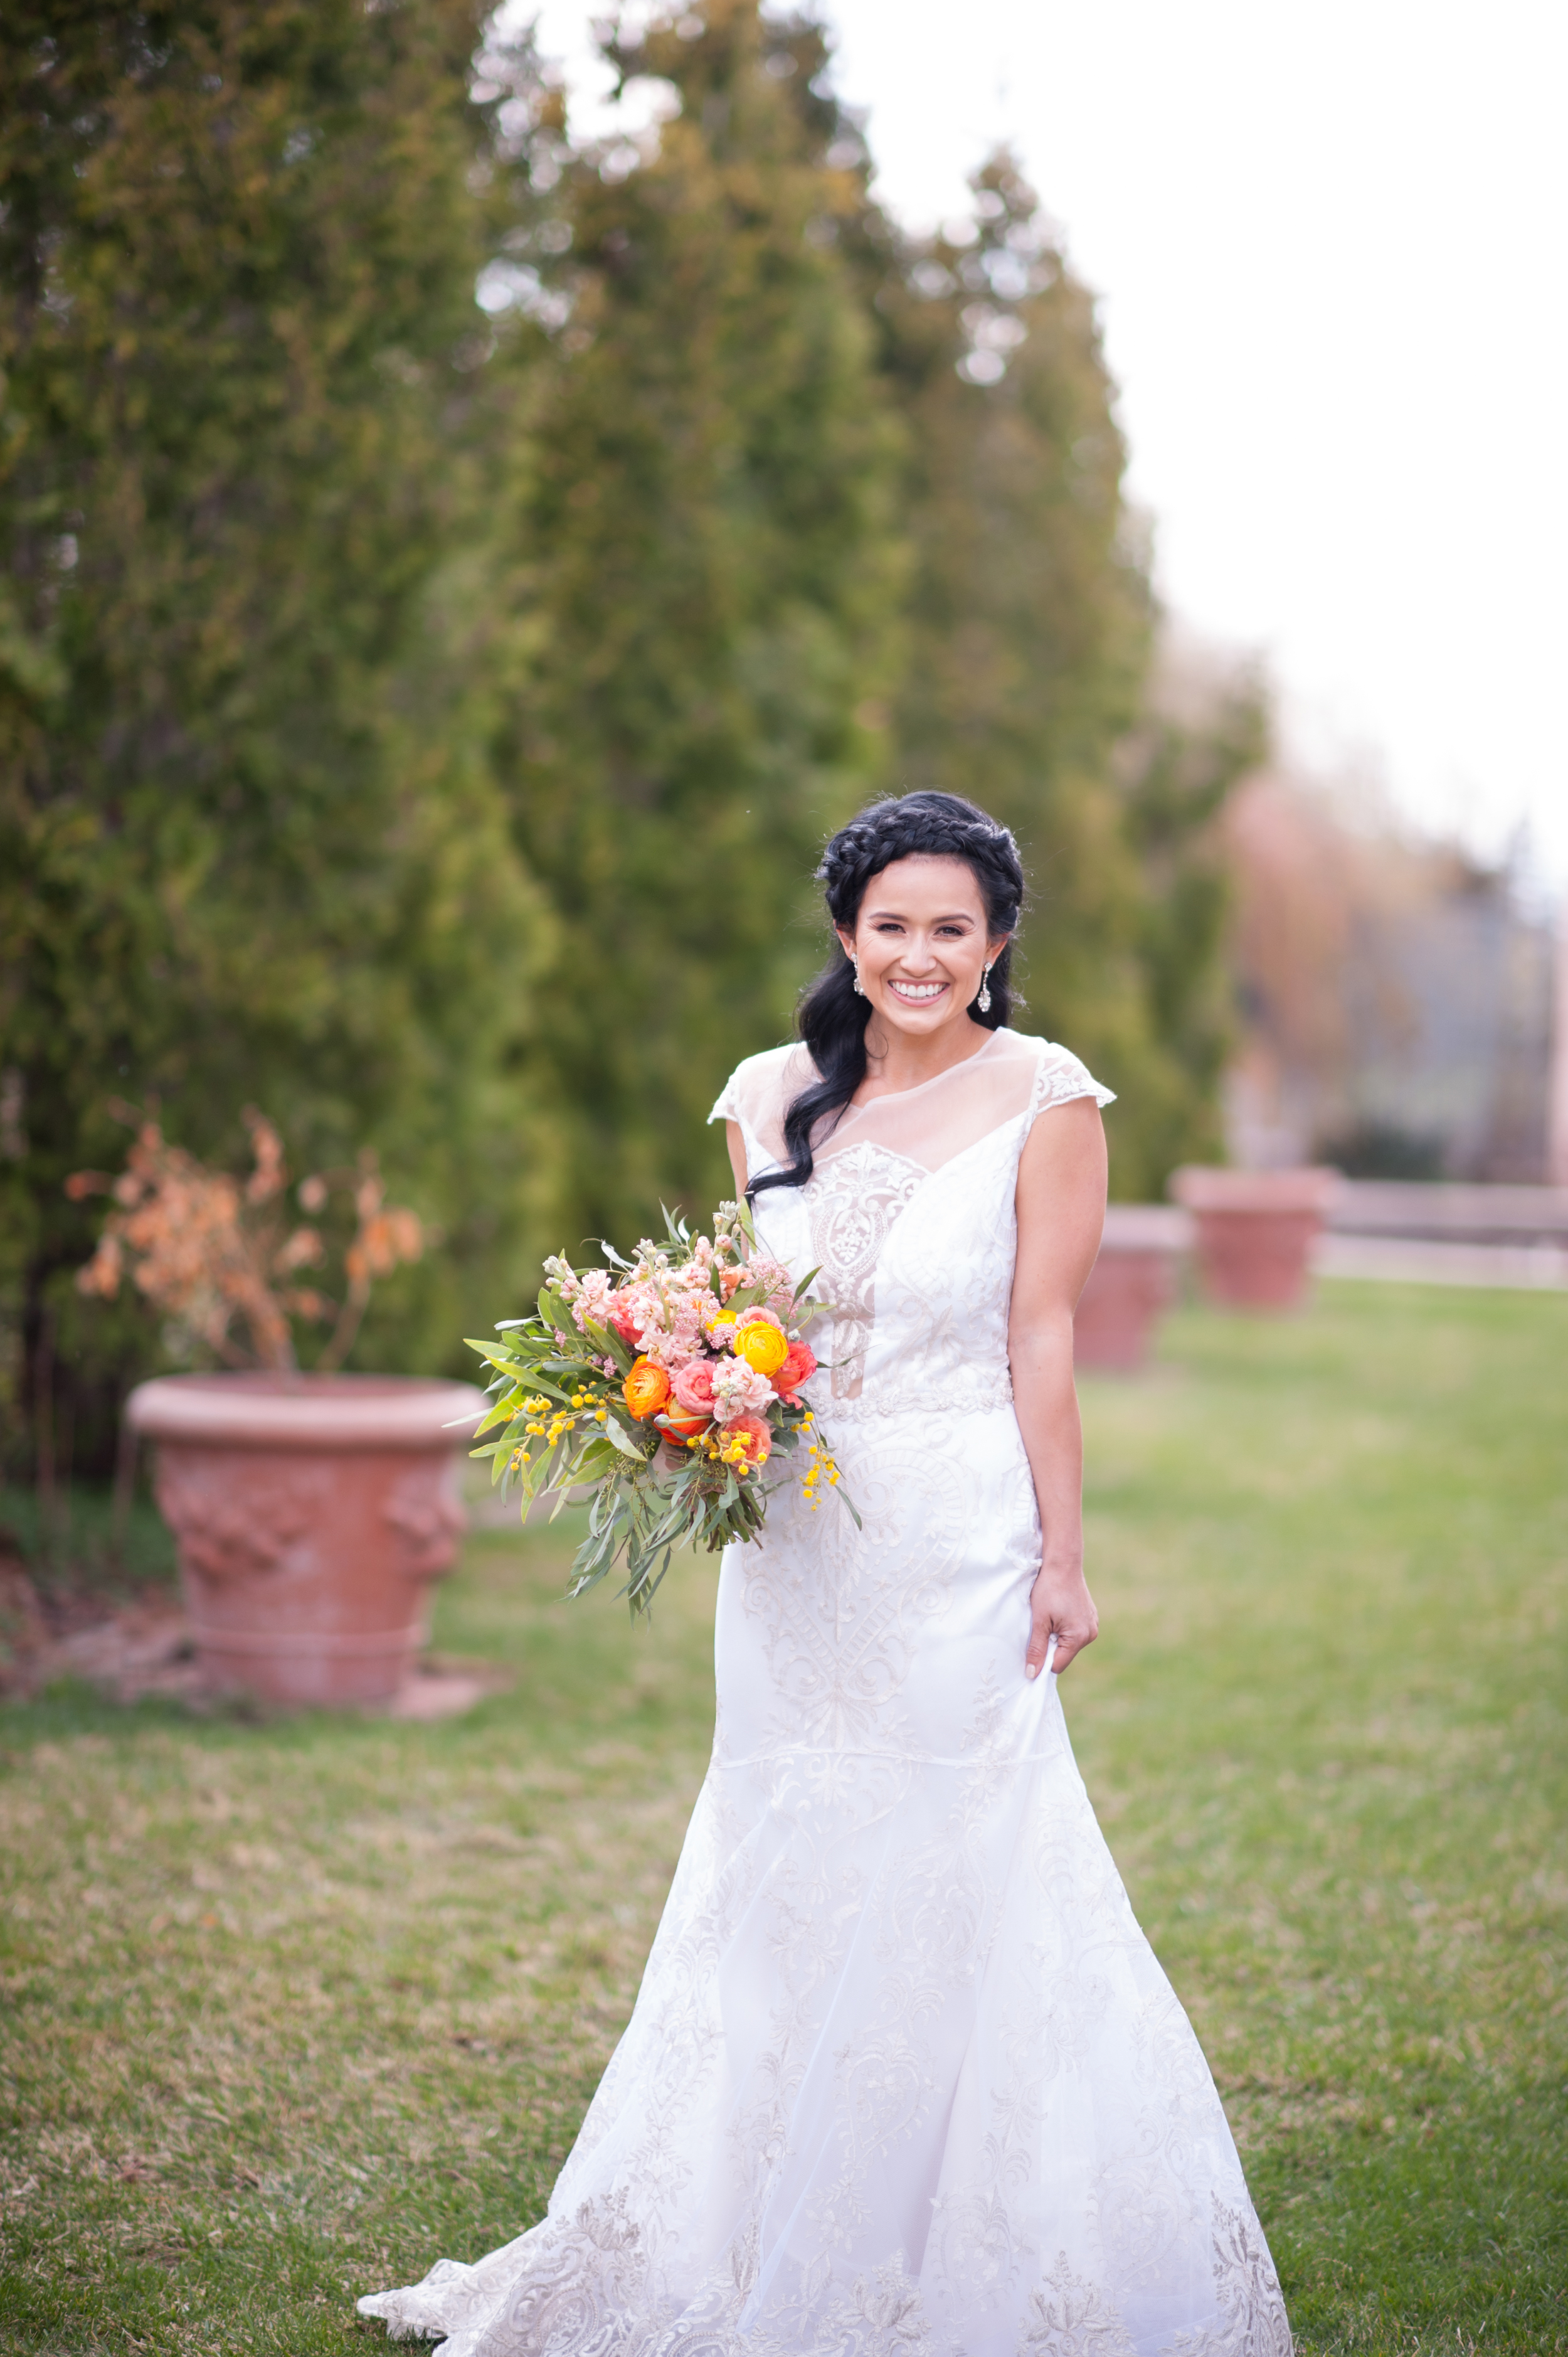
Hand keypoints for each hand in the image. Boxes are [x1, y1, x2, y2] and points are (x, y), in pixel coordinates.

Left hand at [1026, 1564, 1097, 1679]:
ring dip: (1057, 1636)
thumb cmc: (1049, 1589)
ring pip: (1068, 1644)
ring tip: (1051, 1616)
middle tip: (1042, 1624)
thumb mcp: (1039, 1621)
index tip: (1034, 1644)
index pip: (1058, 1665)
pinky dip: (1064, 1627)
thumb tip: (1031, 1674)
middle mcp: (1091, 1634)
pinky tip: (1059, 1611)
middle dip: (1050, 1646)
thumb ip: (1036, 1649)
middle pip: (1064, 1655)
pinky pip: (1074, 1632)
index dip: (1043, 1659)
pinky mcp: (1090, 1617)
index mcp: (1079, 1637)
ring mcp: (1093, 1625)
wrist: (1063, 1562)